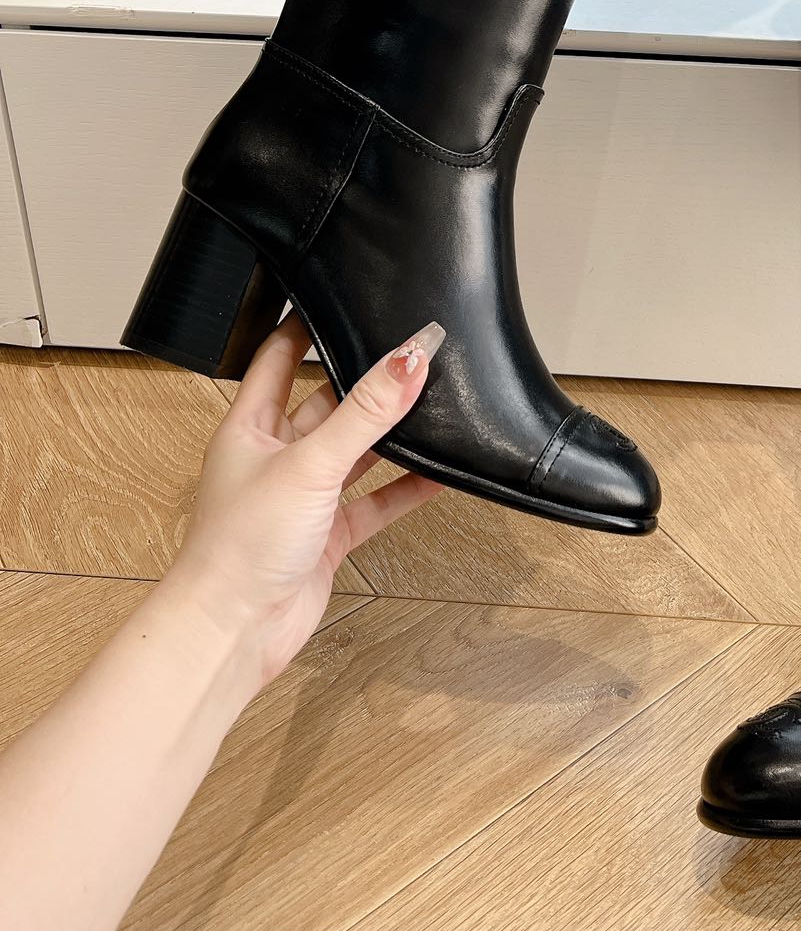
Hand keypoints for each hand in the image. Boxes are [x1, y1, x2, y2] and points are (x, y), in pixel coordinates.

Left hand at [162, 317, 446, 693]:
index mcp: (250, 428)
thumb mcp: (310, 463)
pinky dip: (405, 487)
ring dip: (388, 433)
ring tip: (431, 403)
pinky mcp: (327, 536)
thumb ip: (365, 411)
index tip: (336, 298)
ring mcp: (303, 498)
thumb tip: (409, 358)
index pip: (277, 359)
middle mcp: (275, 458)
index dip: (304, 327)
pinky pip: (374, 501)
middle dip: (363, 381)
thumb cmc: (238, 548)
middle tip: (406, 351)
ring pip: (354, 452)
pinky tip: (438, 473)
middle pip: (325, 402)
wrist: (233, 632)